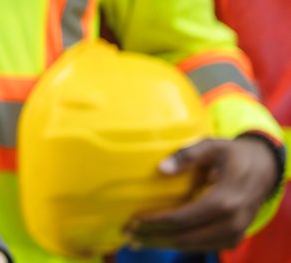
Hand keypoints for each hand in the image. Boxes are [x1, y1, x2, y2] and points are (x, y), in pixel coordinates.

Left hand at [125, 135, 280, 251]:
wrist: (264, 168)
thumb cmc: (232, 154)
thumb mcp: (212, 145)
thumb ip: (187, 154)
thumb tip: (161, 168)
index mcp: (224, 200)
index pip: (183, 218)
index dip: (156, 222)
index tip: (133, 220)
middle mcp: (231, 222)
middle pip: (186, 237)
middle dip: (154, 237)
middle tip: (128, 234)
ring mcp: (235, 232)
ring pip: (194, 246)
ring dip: (164, 244)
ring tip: (138, 240)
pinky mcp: (234, 237)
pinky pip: (204, 246)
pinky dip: (181, 244)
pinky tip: (161, 239)